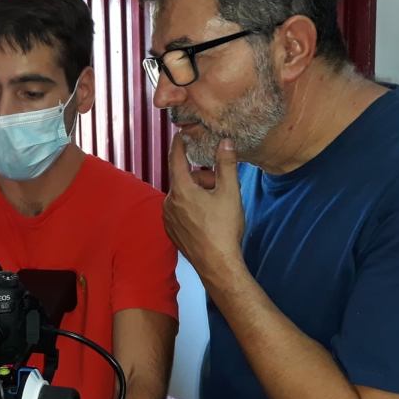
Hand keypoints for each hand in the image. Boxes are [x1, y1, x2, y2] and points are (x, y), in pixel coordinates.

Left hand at [163, 134, 245, 280]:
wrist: (217, 264)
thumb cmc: (224, 229)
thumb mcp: (230, 192)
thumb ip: (226, 164)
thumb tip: (225, 142)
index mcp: (181, 190)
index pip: (176, 159)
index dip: (179, 144)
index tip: (181, 134)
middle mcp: (169, 203)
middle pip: (185, 179)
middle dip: (202, 178)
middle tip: (221, 187)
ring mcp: (168, 218)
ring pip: (183, 195)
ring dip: (198, 194)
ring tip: (217, 206)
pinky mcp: (171, 231)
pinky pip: (180, 210)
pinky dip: (192, 208)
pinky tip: (208, 219)